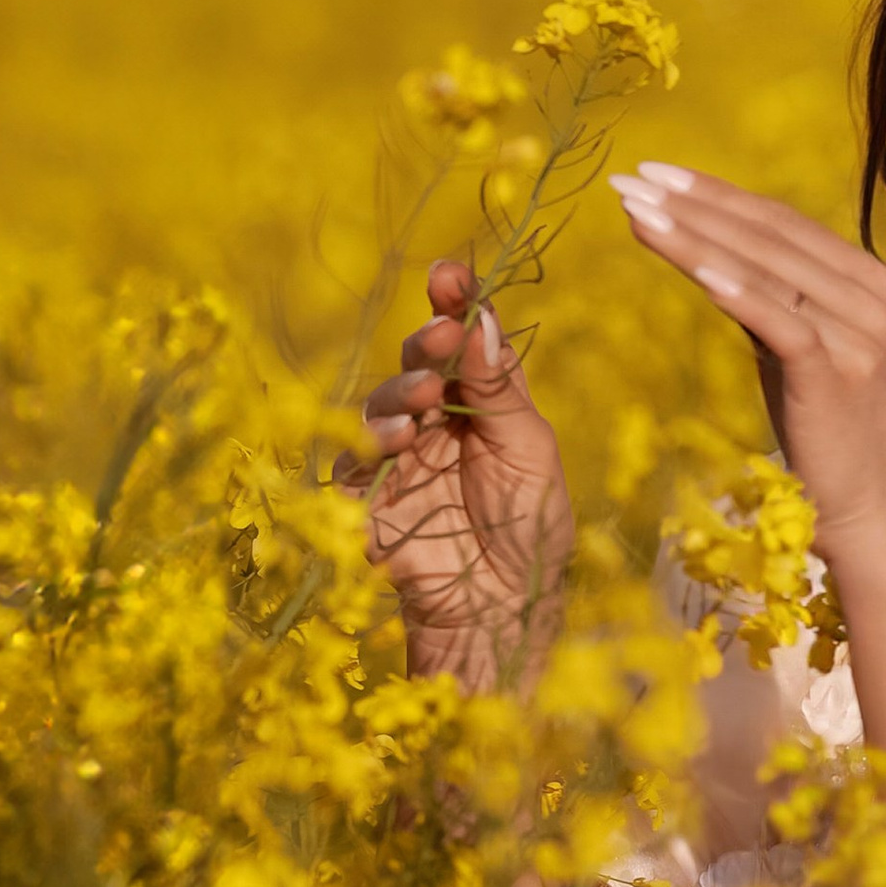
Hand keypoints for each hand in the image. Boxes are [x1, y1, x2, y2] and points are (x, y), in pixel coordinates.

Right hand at [343, 258, 576, 686]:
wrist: (506, 612)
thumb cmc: (531, 533)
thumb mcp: (530, 453)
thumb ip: (500, 390)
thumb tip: (480, 318)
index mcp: (485, 404)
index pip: (464, 340)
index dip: (453, 303)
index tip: (448, 275)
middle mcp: (439, 422)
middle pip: (419, 363)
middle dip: (427, 344)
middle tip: (441, 336)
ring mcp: (400, 459)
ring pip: (384, 404)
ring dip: (402, 393)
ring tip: (425, 398)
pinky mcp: (368, 500)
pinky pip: (354, 460)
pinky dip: (372, 444)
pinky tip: (398, 442)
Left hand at [609, 163, 885, 541]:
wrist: (878, 512)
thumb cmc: (831, 433)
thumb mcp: (799, 351)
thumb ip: (770, 299)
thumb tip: (705, 251)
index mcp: (865, 279)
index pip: (778, 221)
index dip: (713, 193)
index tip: (653, 173)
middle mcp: (868, 296)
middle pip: (767, 235)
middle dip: (692, 204)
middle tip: (630, 180)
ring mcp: (858, 333)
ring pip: (764, 268)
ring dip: (694, 235)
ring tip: (635, 210)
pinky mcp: (838, 373)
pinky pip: (779, 319)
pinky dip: (734, 289)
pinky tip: (691, 266)